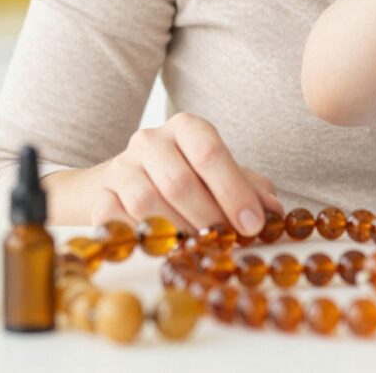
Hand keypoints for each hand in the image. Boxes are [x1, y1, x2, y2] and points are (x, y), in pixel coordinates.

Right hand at [88, 113, 282, 236]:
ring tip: (198, 247)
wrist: (125, 183)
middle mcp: (150, 140)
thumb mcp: (221, 177)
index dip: (234, 191)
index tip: (254, 224)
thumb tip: (276, 211)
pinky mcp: (99, 196)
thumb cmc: (187, 178)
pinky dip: (142, 239)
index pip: (210, 152)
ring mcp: (121, 167)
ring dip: (178, 231)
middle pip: (180, 181)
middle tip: (227, 242)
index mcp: (186, 127)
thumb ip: (250, 189)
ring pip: (148, 203)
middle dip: (209, 218)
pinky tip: (162, 248)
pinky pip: (118, 222)